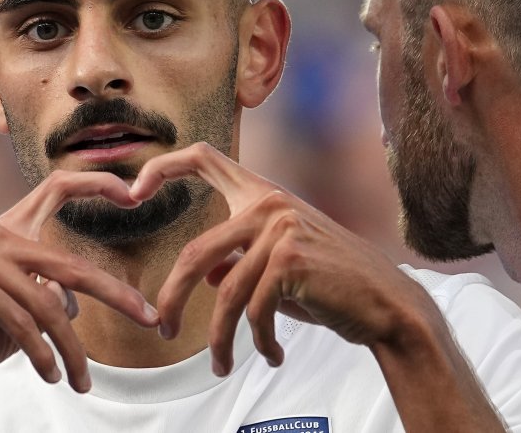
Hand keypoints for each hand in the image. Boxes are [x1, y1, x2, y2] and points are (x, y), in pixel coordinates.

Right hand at [0, 170, 159, 395]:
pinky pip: (23, 325)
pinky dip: (42, 356)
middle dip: (117, 296)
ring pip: (51, 308)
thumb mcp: (11, 309)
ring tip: (84, 383)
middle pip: (72, 266)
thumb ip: (43, 296)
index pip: (56, 187)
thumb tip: (76, 304)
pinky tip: (51, 376)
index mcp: (7, 229)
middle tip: (151, 319)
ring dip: (73, 353)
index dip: (97, 183)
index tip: (135, 193)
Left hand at [131, 142, 429, 375]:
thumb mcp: (278, 267)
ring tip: (221, 365)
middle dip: (172, 297)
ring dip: (219, 338)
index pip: (204, 157)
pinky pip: (253, 311)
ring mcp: (280, 229)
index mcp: (263, 194)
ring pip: (223, 293)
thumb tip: (205, 273)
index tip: (133, 193)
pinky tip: (270, 356)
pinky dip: (257, 341)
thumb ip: (240, 260)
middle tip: (163, 328)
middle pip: (196, 252)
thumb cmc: (332, 285)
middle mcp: (270, 203)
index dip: (162, 168)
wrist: (387, 304)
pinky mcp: (291, 261)